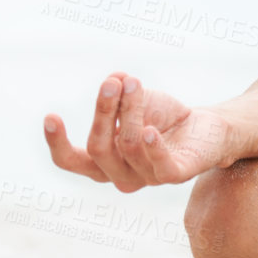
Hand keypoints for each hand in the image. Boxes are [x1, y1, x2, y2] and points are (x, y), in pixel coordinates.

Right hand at [42, 72, 232, 191]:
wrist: (207, 127)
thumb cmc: (163, 117)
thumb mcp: (136, 101)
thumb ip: (120, 94)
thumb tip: (115, 79)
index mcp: (103, 162)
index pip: (71, 161)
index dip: (57, 143)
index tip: (50, 116)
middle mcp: (121, 175)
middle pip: (99, 148)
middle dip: (103, 112)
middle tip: (111, 82)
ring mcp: (148, 178)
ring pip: (129, 146)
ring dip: (130, 111)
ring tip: (135, 83)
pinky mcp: (175, 175)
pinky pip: (160, 166)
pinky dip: (152, 147)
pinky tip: (149, 130)